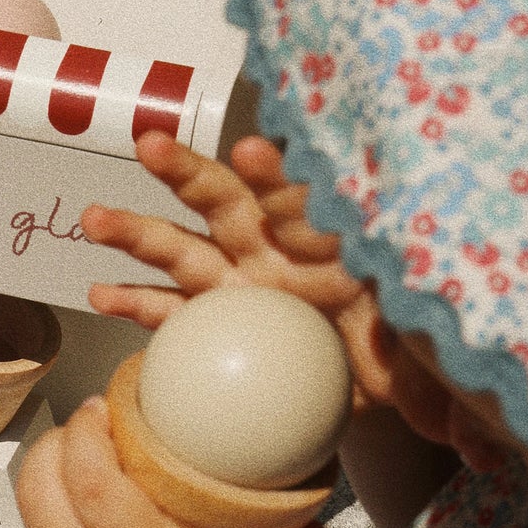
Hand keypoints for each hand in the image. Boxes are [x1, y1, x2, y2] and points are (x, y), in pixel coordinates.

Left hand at [17, 398, 333, 527]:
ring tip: (78, 456)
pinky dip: (50, 521)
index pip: (93, 481)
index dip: (89, 432)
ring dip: (46, 476)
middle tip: (89, 421)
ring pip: (29, 517)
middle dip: (57, 440)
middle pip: (42, 487)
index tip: (107, 404)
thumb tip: (305, 474)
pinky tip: (79, 513)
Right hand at [84, 132, 394, 407]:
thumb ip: (413, 340)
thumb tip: (431, 369)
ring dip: (137, 234)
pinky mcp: (214, 325)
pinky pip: (168, 314)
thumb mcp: (415, 334)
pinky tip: (102, 295)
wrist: (383, 380)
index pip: (297, 200)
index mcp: (322, 241)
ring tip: (96, 220)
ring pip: (180, 252)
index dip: (274, 176)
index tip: (253, 152)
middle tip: (150, 147)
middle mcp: (271, 253)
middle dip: (185, 173)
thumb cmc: (403, 344)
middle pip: (224, 203)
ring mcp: (237, 287)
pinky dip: (135, 305)